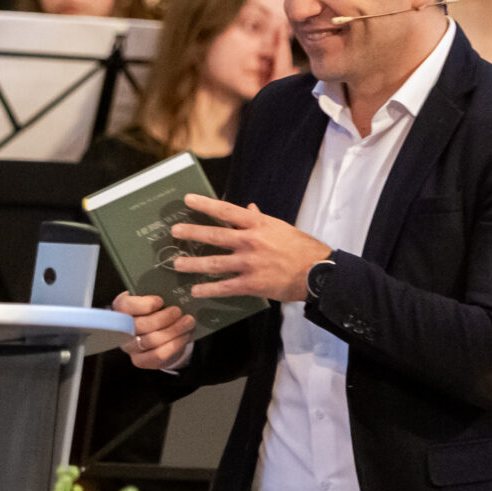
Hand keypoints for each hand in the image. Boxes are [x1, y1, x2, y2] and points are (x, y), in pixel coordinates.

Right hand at [114, 291, 197, 372]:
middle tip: (178, 311)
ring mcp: (130, 346)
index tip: (160, 301)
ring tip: (187, 322)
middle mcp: (121, 329)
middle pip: (140, 325)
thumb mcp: (151, 296)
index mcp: (121, 308)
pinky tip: (183, 336)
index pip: (125, 306)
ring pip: (152, 341)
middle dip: (163, 318)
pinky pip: (158, 355)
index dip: (144, 304)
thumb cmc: (154, 308)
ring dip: (174, 331)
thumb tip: (171, 291)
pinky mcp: (139, 360)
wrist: (156, 328)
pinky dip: (174, 345)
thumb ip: (155, 292)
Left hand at [167, 194, 331, 302]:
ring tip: (177, 263)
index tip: (188, 200)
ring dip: (193, 264)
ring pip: (214, 263)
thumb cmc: (300, 247)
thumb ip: (259, 219)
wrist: (316, 273)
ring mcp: (249, 264)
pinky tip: (196, 291)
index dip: (206, 204)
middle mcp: (250, 242)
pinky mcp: (251, 285)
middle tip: (174, 231)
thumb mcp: (280, 227)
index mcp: (258, 224)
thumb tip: (248, 208)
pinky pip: (224, 287)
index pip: (226, 211)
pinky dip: (208, 290)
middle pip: (214, 236)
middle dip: (191, 233)